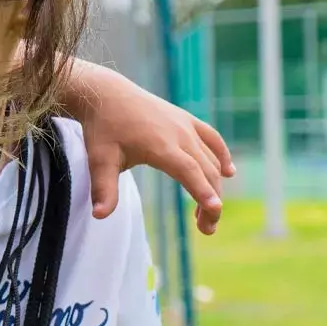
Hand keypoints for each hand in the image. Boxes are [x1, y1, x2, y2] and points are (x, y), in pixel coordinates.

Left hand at [64, 59, 235, 232]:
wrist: (106, 94)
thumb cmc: (103, 129)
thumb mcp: (99, 160)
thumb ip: (103, 189)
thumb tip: (99, 216)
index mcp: (159, 145)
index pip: (188, 171)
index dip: (202, 191)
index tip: (215, 210)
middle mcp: (179, 134)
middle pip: (205, 170)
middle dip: (211, 202)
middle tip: (207, 230)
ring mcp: (185, 125)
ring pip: (210, 158)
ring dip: (214, 186)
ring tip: (208, 214)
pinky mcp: (186, 119)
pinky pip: (211, 138)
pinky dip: (222, 155)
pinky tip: (227, 172)